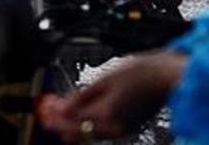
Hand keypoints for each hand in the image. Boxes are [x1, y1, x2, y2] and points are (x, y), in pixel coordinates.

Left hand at [36, 50, 186, 142]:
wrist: (166, 78)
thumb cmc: (139, 73)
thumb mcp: (103, 79)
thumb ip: (80, 96)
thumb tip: (59, 106)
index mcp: (107, 113)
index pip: (70, 119)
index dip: (53, 113)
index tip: (43, 105)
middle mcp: (114, 127)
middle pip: (77, 131)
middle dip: (57, 122)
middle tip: (44, 110)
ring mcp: (121, 130)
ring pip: (86, 135)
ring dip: (68, 125)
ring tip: (55, 112)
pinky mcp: (126, 128)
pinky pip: (98, 133)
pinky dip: (83, 126)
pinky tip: (75, 115)